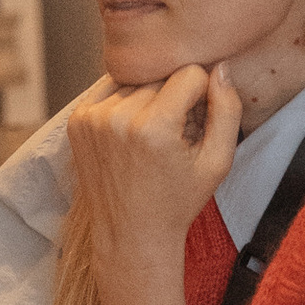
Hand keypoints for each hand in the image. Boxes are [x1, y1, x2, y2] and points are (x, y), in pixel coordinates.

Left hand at [66, 65, 244, 304]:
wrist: (130, 235)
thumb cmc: (178, 202)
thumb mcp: (217, 162)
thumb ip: (227, 110)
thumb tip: (220, 69)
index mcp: (153, 127)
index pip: (189, 74)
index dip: (201, 94)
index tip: (197, 121)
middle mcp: (117, 118)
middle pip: (161, 75)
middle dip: (174, 96)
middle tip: (175, 132)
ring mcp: (92, 118)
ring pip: (135, 79)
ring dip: (149, 97)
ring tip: (152, 135)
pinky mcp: (77, 120)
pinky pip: (110, 89)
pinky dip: (125, 102)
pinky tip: (132, 131)